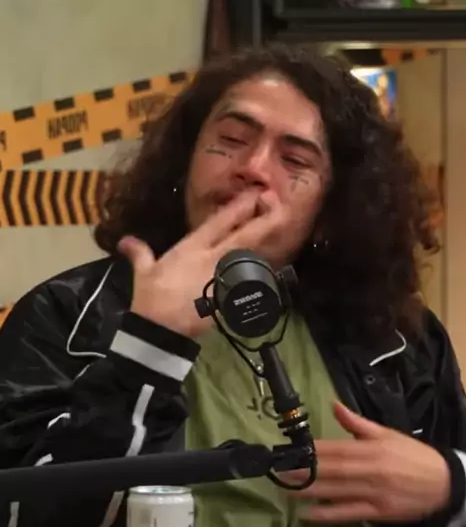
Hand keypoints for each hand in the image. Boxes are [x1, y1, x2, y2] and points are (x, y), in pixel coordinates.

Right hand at [118, 190, 285, 338]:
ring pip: (250, 256)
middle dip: (264, 220)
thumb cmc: (150, 298)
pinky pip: (247, 280)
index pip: (219, 223)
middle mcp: (212, 259)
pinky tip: (266, 264)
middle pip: (244, 237)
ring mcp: (223, 278)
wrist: (160, 332)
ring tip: (278, 226)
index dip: (238, 207)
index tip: (255, 194)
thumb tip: (125, 241)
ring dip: (264, 242)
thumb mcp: (143, 274)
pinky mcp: (229, 298)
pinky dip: (257, 271)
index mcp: (192, 248)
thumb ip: (139, 254)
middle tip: (280, 205)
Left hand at [285, 401, 450, 524]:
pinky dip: (329, 514)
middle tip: (281, 470)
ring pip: (337, 491)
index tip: (292, 449)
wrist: (442, 482)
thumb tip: (333, 404)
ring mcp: (374, 492)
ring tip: (286, 488)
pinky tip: (309, 514)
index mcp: (372, 448)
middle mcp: (371, 469)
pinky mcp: (378, 512)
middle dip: (305, 470)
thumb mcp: (386, 433)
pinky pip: (349, 513)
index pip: (337, 448)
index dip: (313, 450)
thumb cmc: (411, 455)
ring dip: (310, 491)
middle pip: (333, 470)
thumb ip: (356, 422)